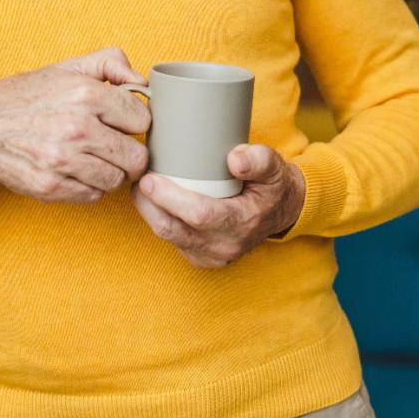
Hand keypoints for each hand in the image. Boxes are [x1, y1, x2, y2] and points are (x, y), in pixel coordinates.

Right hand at [0, 47, 150, 202]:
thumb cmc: (24, 97)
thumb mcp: (66, 67)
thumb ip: (110, 63)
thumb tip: (143, 81)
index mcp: (86, 94)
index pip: (143, 119)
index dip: (134, 120)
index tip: (123, 122)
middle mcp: (77, 128)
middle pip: (137, 157)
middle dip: (130, 152)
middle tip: (116, 147)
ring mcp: (63, 161)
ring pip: (117, 180)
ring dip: (110, 172)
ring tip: (94, 159)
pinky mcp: (50, 187)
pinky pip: (93, 195)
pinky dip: (89, 186)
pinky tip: (75, 171)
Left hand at [131, 144, 306, 268]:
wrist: (280, 212)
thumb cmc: (272, 186)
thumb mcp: (274, 167)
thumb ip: (259, 160)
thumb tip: (234, 159)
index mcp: (242, 223)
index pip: (199, 215)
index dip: (170, 198)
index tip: (150, 178)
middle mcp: (225, 246)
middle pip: (174, 229)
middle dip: (149, 205)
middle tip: (138, 179)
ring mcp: (212, 257)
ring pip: (168, 237)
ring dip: (149, 213)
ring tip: (141, 187)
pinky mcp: (201, 258)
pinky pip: (172, 241)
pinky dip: (159, 220)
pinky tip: (153, 202)